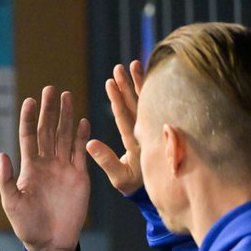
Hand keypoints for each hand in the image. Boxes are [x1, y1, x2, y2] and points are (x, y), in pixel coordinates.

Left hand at [0, 86, 90, 250]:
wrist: (51, 242)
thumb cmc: (27, 225)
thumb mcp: (11, 203)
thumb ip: (6, 180)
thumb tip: (2, 155)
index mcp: (29, 168)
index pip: (28, 136)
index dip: (28, 118)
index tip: (29, 100)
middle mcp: (46, 164)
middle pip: (48, 131)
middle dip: (48, 110)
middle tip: (50, 89)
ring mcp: (63, 168)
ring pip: (65, 137)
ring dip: (66, 117)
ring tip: (66, 96)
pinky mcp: (79, 176)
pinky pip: (80, 152)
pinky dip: (81, 137)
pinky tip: (81, 122)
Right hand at [86, 60, 144, 194]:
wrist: (160, 187)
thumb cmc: (133, 184)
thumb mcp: (119, 178)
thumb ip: (106, 161)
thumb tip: (90, 144)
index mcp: (137, 144)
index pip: (125, 118)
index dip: (117, 100)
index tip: (110, 83)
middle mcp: (147, 132)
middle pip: (136, 104)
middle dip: (127, 85)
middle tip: (119, 67)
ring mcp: (153, 127)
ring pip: (145, 101)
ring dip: (138, 82)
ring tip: (133, 64)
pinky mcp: (155, 124)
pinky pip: (152, 103)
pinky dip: (148, 89)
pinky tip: (144, 74)